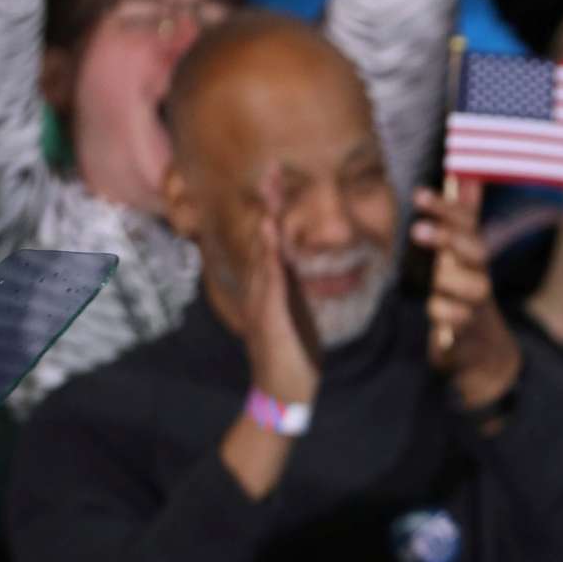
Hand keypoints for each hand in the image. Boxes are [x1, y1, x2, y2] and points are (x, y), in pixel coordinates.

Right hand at [239, 167, 318, 406]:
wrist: (284, 392)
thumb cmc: (294, 355)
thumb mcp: (298, 314)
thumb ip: (296, 290)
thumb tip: (300, 270)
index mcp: (273, 287)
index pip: (274, 240)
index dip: (276, 209)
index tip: (280, 178)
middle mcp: (262, 289)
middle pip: (265, 238)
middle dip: (269, 204)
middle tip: (272, 168)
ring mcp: (262, 302)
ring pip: (264, 254)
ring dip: (268, 220)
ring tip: (270, 191)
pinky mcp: (269, 318)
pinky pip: (270, 284)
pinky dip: (270, 259)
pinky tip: (272, 239)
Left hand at [412, 178, 522, 410]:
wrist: (483, 354)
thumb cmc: (463, 299)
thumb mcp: (460, 259)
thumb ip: (462, 221)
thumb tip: (466, 179)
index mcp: (473, 257)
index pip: (467, 224)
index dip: (447, 208)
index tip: (418, 194)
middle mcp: (480, 277)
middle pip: (475, 251)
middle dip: (449, 238)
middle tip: (417, 229)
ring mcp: (478, 306)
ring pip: (473, 287)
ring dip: (449, 280)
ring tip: (432, 279)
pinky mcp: (471, 333)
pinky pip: (462, 320)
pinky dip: (447, 312)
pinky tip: (435, 309)